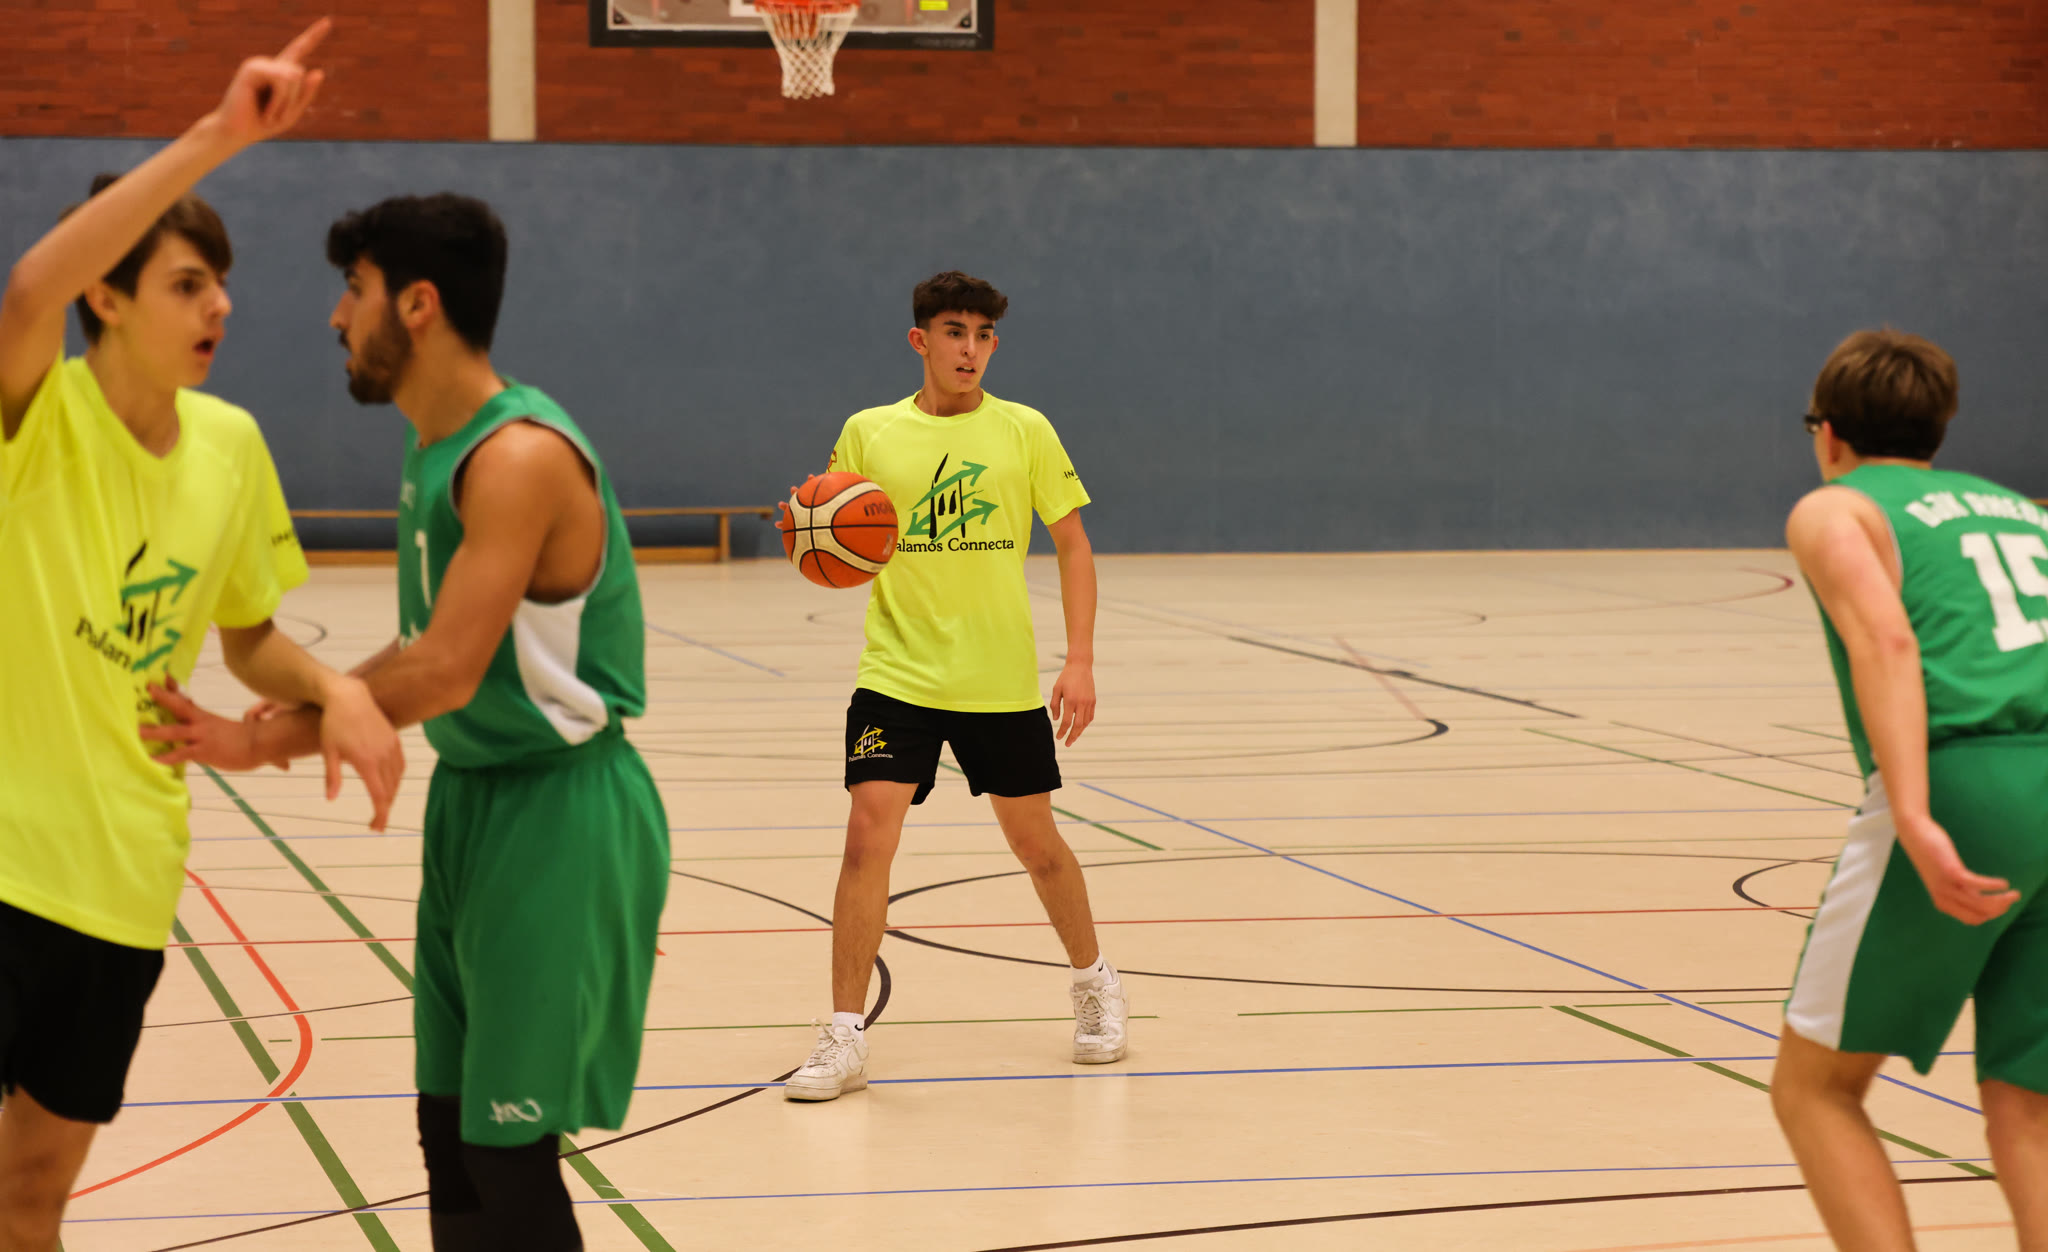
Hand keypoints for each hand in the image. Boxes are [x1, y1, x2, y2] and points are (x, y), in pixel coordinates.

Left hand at [143, 679, 288, 771]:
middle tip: (147, 688)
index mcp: (205, 718)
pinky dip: (167, 757)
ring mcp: (201, 737)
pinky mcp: (203, 751)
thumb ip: (235, 732)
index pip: (184, 701)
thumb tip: (248, 731)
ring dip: (154, 731)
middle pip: (178, 706)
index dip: (171, 690)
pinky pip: (181, 754)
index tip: (159, 679)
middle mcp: (201, 724)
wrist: (261, 746)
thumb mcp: (237, 731)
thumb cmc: (252, 741)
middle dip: (162, 697)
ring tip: (138, 730)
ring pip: (173, 731)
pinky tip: (154, 759)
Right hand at [204, 18, 330, 149]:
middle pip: (301, 73)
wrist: (237, 132)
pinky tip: (267, 112)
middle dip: (295, 99)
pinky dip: (279, 101)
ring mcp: (259, 64)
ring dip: (287, 102)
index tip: (328, 21)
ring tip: (271, 114)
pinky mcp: (251, 69)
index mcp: (281, 72)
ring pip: (293, 76)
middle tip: (277, 115)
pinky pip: (281, 81)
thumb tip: (319, 71)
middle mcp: (270, 64)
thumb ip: (306, 93)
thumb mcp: (292, 112)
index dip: (313, 35)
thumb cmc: (263, 123)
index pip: (300, 50)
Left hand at [315, 676, 403, 832]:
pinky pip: (401, 764)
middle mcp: (383, 755)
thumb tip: (331, 799)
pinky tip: (389, 782)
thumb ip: (332, 777)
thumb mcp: (329, 752)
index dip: (380, 814)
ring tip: (381, 803)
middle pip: (390, 790)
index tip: (377, 828)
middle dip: (385, 808)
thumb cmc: (333, 724)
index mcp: (367, 761)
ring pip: (397, 778)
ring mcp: (391, 746)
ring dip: (391, 794)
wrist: (348, 697)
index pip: (379, 796)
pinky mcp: (394, 739)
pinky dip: (397, 778)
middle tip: (376, 822)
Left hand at [1048, 662, 1095, 745]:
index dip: (1062, 731)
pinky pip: (1090, 716)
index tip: (1058, 737)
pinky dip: (1085, 724)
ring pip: (1085, 723)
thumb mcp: (1056, 689)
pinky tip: (1081, 727)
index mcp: (1070, 700)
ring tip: (1073, 738)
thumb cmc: (1066, 677)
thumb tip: (1056, 719)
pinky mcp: (1093, 701)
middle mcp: (1081, 703)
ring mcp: (1089, 702)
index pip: (1066, 722)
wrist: (1080, 666)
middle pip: (1077, 726)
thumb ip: (1054, 705)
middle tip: (1067, 744)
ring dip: (1079, 732)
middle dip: (1072, 736)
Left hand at [1895, 813, 2018, 924]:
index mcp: (1943, 903)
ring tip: (2015, 893)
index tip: (2004, 905)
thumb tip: (1984, 899)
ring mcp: (1947, 886)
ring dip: (2002, 900)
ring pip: (1981, 904)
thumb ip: (1964, 890)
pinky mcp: (1951, 872)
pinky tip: (2004, 883)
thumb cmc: (1934, 855)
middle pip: (1980, 915)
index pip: (1973, 920)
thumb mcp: (1949, 878)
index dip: (1992, 915)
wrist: (1914, 835)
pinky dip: (1993, 886)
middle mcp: (1944, 898)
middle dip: (2000, 910)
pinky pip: (1977, 884)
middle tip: (2013, 898)